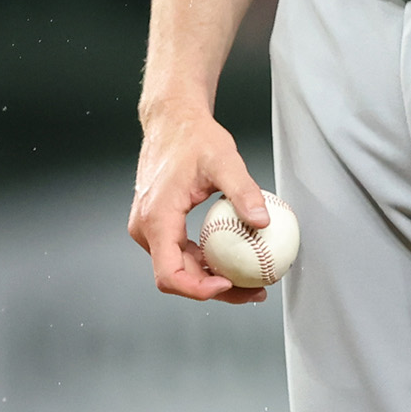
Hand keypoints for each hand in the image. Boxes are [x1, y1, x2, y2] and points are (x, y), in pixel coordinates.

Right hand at [128, 110, 276, 302]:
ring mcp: (151, 229)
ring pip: (180, 268)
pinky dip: (207, 261)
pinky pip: (182, 253)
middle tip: (255, 290)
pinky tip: (236, 259)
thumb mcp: (224, 160)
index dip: (198, 289)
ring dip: (213, 279)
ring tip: (252, 280)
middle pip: (177, 277)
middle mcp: (147, 229)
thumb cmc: (192, 137)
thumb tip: (263, 222)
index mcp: (157, 219)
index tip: (229, 283)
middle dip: (216, 290)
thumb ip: (243, 192)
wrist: (172, 121)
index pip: (169, 274)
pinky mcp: (161, 225)